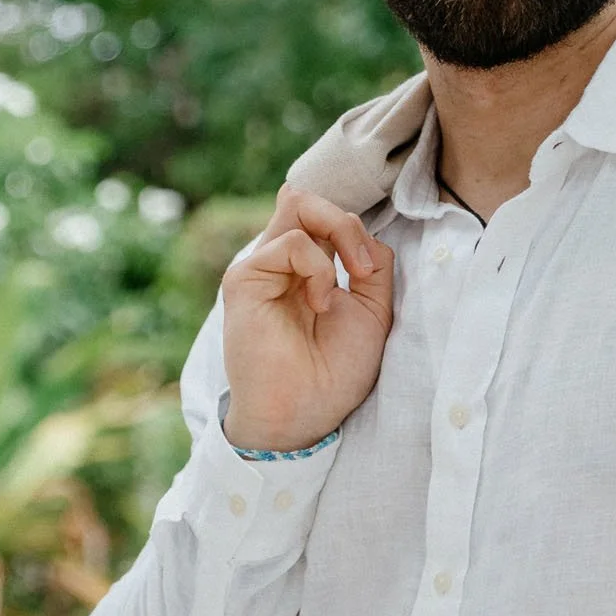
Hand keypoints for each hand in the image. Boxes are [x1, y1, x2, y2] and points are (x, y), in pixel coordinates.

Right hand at [221, 186, 394, 452]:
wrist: (305, 414)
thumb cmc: (334, 374)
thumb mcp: (371, 312)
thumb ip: (371, 267)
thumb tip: (364, 231)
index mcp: (306, 270)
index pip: (321, 216)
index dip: (352, 226)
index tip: (370, 269)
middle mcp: (280, 264)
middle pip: (307, 201)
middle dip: (347, 220)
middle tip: (364, 266)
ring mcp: (261, 268)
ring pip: (298, 204)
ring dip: (342, 234)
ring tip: (351, 279)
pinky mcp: (244, 279)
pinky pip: (291, 242)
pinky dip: (319, 266)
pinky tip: (321, 302)